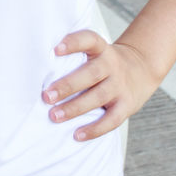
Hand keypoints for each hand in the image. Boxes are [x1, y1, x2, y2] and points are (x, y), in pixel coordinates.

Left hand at [42, 30, 162, 141]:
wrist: (140, 69)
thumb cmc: (103, 62)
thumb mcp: (94, 51)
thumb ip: (73, 56)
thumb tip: (35, 68)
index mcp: (101, 49)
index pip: (89, 40)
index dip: (73, 43)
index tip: (55, 50)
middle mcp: (112, 65)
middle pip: (91, 73)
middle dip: (67, 85)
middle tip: (45, 96)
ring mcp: (120, 86)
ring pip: (99, 97)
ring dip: (75, 108)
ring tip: (54, 116)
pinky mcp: (127, 105)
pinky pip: (112, 119)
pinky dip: (94, 129)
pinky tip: (77, 135)